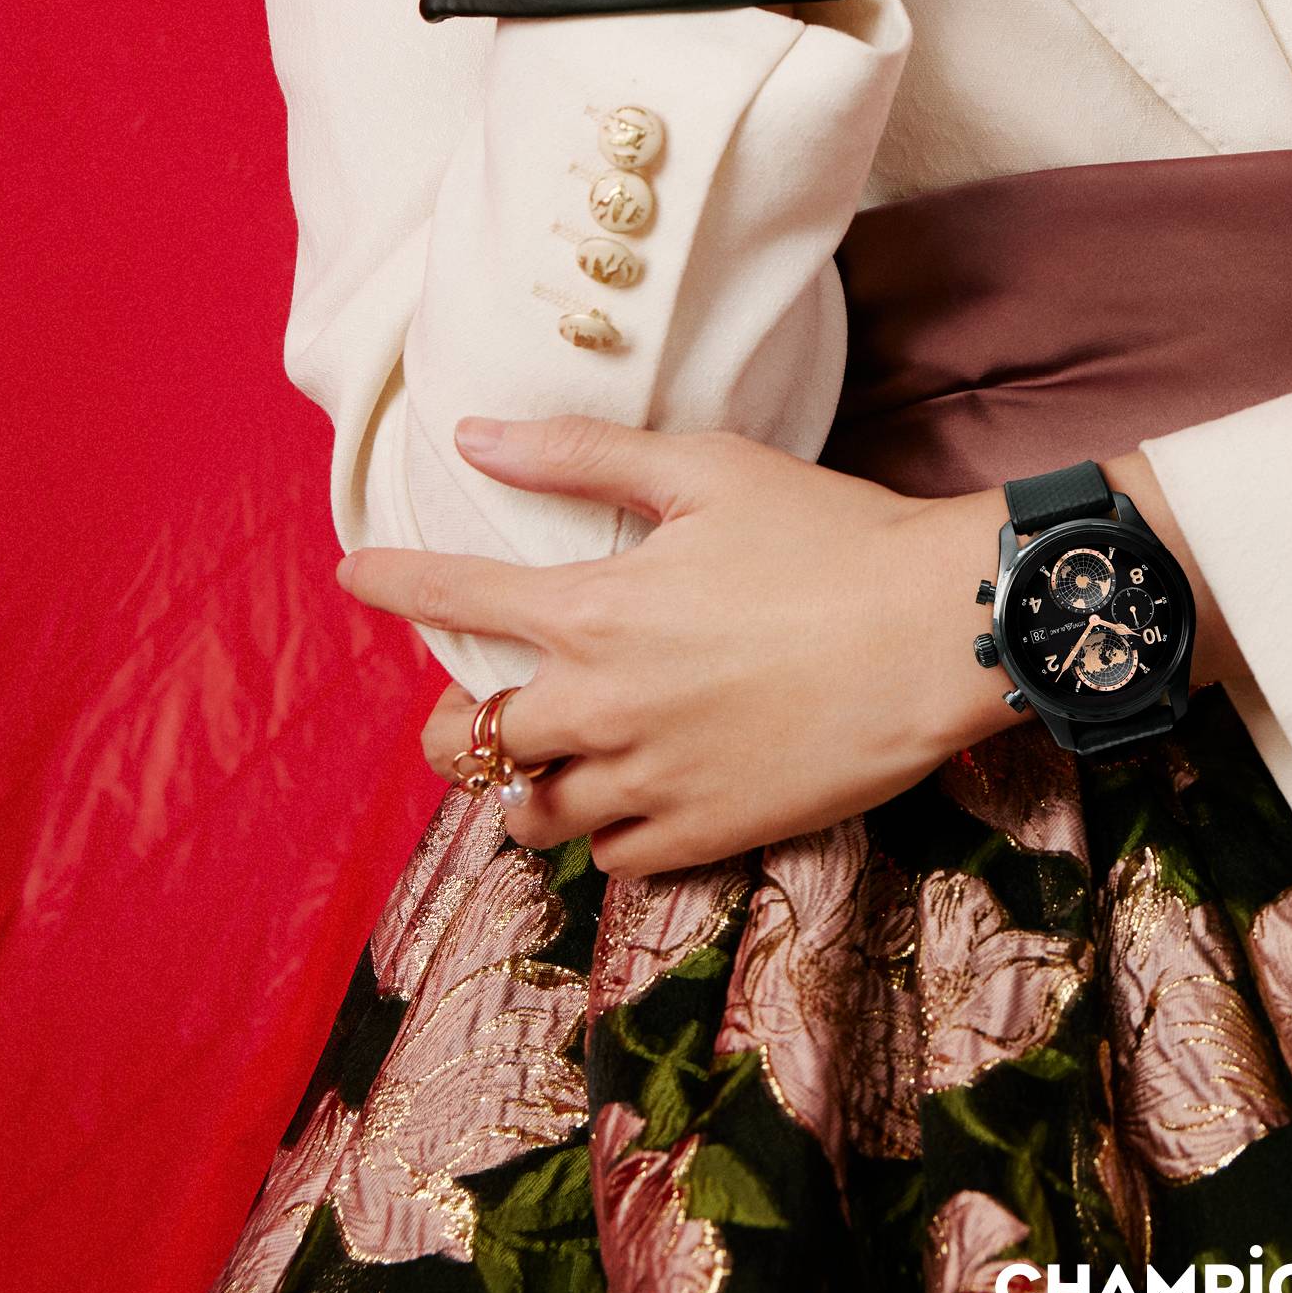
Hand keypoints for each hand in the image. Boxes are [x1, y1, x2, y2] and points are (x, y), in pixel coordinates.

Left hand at [341, 417, 1018, 874]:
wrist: (935, 633)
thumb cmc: (832, 533)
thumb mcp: (708, 468)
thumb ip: (582, 455)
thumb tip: (476, 434)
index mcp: (595, 608)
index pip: (453, 597)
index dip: (394, 584)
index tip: (355, 576)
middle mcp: (602, 706)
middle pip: (471, 741)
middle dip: (452, 726)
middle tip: (473, 710)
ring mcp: (649, 781)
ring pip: (532, 814)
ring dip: (526, 787)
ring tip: (551, 763)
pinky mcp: (702, 834)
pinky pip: (610, 858)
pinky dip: (602, 830)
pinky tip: (628, 796)